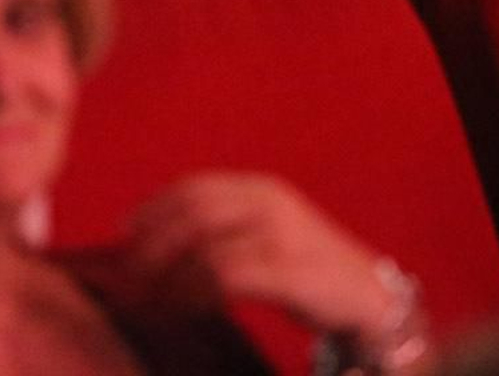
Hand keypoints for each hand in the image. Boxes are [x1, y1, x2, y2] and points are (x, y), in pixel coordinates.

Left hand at [124, 173, 398, 337]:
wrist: (371, 300)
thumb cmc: (308, 273)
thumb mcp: (266, 236)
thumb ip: (223, 230)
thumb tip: (155, 241)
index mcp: (261, 189)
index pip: (194, 188)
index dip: (155, 209)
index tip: (126, 233)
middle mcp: (270, 203)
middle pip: (193, 215)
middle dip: (154, 247)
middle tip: (129, 277)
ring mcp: (282, 235)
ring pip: (205, 249)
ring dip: (169, 279)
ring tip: (149, 302)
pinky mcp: (290, 271)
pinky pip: (226, 278)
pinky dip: (195, 295)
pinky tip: (184, 309)